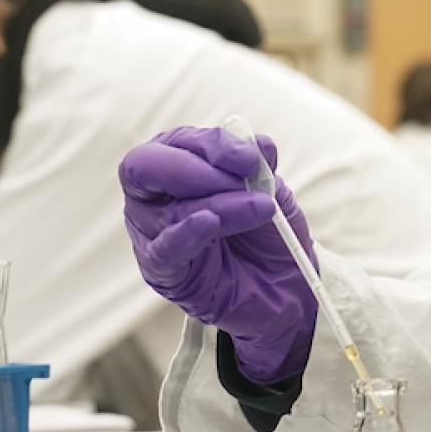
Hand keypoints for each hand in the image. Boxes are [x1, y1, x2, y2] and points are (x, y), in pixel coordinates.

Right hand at [120, 126, 317, 383]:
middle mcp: (154, 197)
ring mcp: (153, 235)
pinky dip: (186, 233)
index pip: (176, 142)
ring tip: (261, 209)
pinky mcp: (164, 274)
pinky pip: (164, 250)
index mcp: (178, 168)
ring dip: (219, 203)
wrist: (287, 290)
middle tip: (243, 179)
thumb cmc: (269, 236)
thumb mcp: (270, 194)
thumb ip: (258, 168)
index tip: (252, 158)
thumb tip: (257, 141)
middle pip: (144, 166)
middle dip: (195, 167)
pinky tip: (209, 222)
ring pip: (167, 209)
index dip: (214, 144)